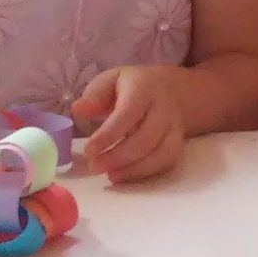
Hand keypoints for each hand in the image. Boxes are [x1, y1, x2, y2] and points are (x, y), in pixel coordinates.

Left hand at [72, 65, 186, 184]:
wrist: (170, 89)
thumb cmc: (132, 86)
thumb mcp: (111, 80)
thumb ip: (94, 95)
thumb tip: (78, 110)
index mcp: (143, 89)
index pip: (127, 114)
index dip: (108, 135)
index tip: (88, 151)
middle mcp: (164, 108)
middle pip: (145, 139)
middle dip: (118, 157)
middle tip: (94, 166)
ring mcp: (175, 127)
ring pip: (160, 154)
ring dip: (133, 169)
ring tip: (110, 176)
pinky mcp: (179, 143)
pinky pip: (166, 162)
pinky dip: (145, 173)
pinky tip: (125, 175)